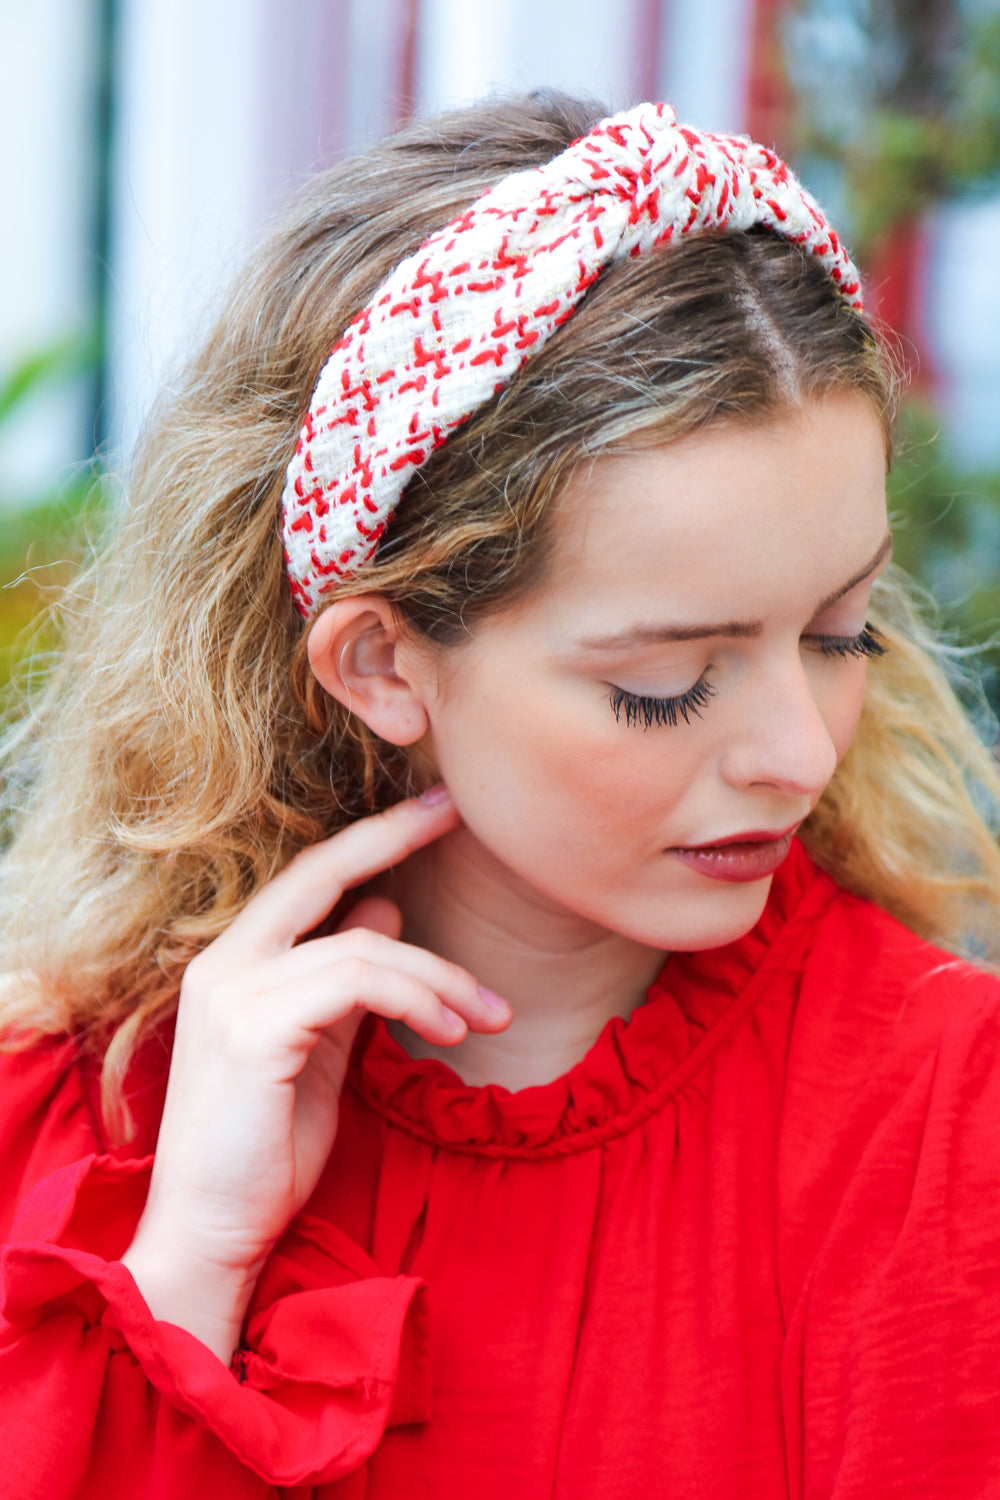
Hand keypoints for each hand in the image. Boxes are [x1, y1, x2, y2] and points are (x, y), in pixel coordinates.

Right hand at [121, 788, 508, 1358]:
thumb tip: (385, 910)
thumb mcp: (319, 1053)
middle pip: (321, 873)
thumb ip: (346, 985)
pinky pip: (356, 985)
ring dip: (439, 976)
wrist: (213, 1237)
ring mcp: (232, 995)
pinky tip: (448, 1031)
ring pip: (362, 946)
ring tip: (486, 1016)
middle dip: (395, 835)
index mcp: (234, 965)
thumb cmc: (265, 1153)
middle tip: (460, 816)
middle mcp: (223, 965)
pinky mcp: (253, 1032)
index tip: (434, 808)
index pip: (309, 877)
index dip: (372, 837)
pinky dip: (415, 999)